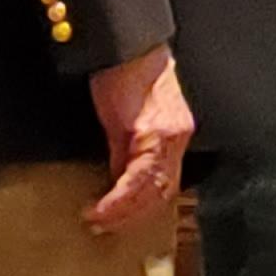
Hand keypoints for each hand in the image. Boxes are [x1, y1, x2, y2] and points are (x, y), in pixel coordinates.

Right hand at [85, 45, 192, 233]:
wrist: (127, 46)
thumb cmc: (126, 75)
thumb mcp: (125, 121)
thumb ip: (125, 152)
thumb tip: (117, 183)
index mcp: (174, 136)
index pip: (165, 186)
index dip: (141, 210)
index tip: (115, 224)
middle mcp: (177, 138)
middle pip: (162, 193)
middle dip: (133, 217)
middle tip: (104, 229)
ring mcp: (168, 135)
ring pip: (153, 190)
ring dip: (124, 213)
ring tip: (98, 221)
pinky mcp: (152, 131)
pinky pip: (139, 177)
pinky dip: (119, 199)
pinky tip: (101, 208)